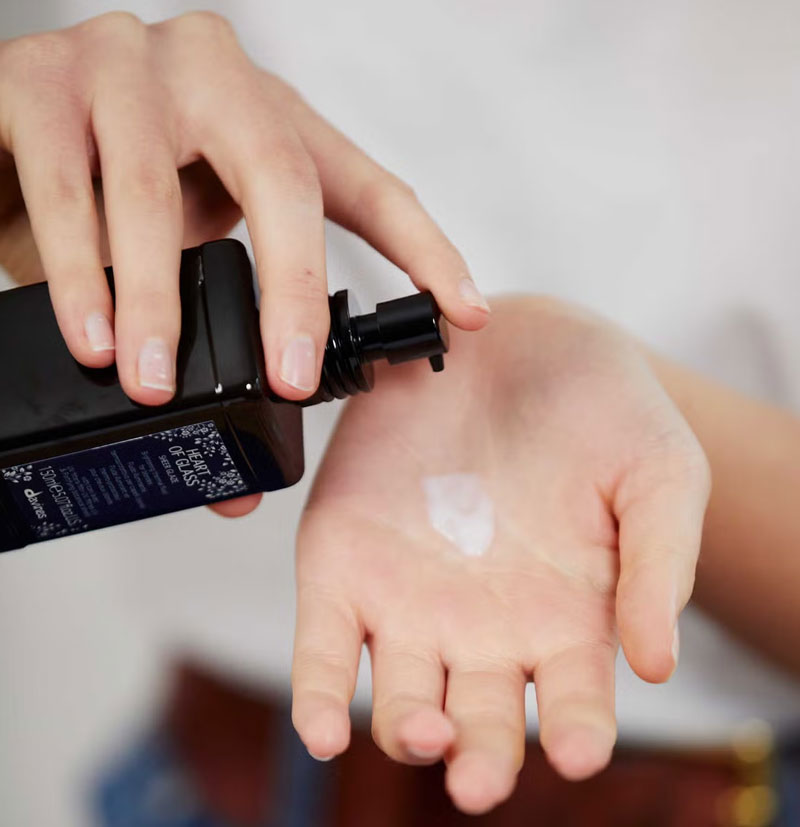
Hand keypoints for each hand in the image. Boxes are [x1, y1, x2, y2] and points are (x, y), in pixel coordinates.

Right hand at [0, 12, 487, 404]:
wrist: (12, 122)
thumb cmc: (120, 182)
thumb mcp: (193, 247)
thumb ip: (220, 336)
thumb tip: (233, 490)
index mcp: (274, 120)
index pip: (371, 187)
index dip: (426, 251)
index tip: (465, 314)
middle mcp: (216, 78)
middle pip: (282, 180)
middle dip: (293, 291)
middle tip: (289, 380)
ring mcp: (130, 66)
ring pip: (155, 194)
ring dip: (159, 302)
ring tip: (155, 382)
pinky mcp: (42, 79)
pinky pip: (68, 187)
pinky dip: (80, 274)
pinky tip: (91, 334)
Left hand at [290, 297, 709, 813]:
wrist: (518, 338)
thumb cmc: (603, 409)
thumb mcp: (658, 471)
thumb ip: (660, 564)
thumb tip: (657, 664)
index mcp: (565, 621)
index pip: (574, 708)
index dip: (579, 736)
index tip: (580, 748)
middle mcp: (484, 626)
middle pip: (476, 726)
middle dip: (478, 761)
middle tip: (478, 775)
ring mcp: (410, 597)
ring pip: (399, 700)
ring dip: (404, 732)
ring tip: (421, 731)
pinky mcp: (345, 561)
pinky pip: (325, 643)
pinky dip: (319, 690)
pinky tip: (322, 729)